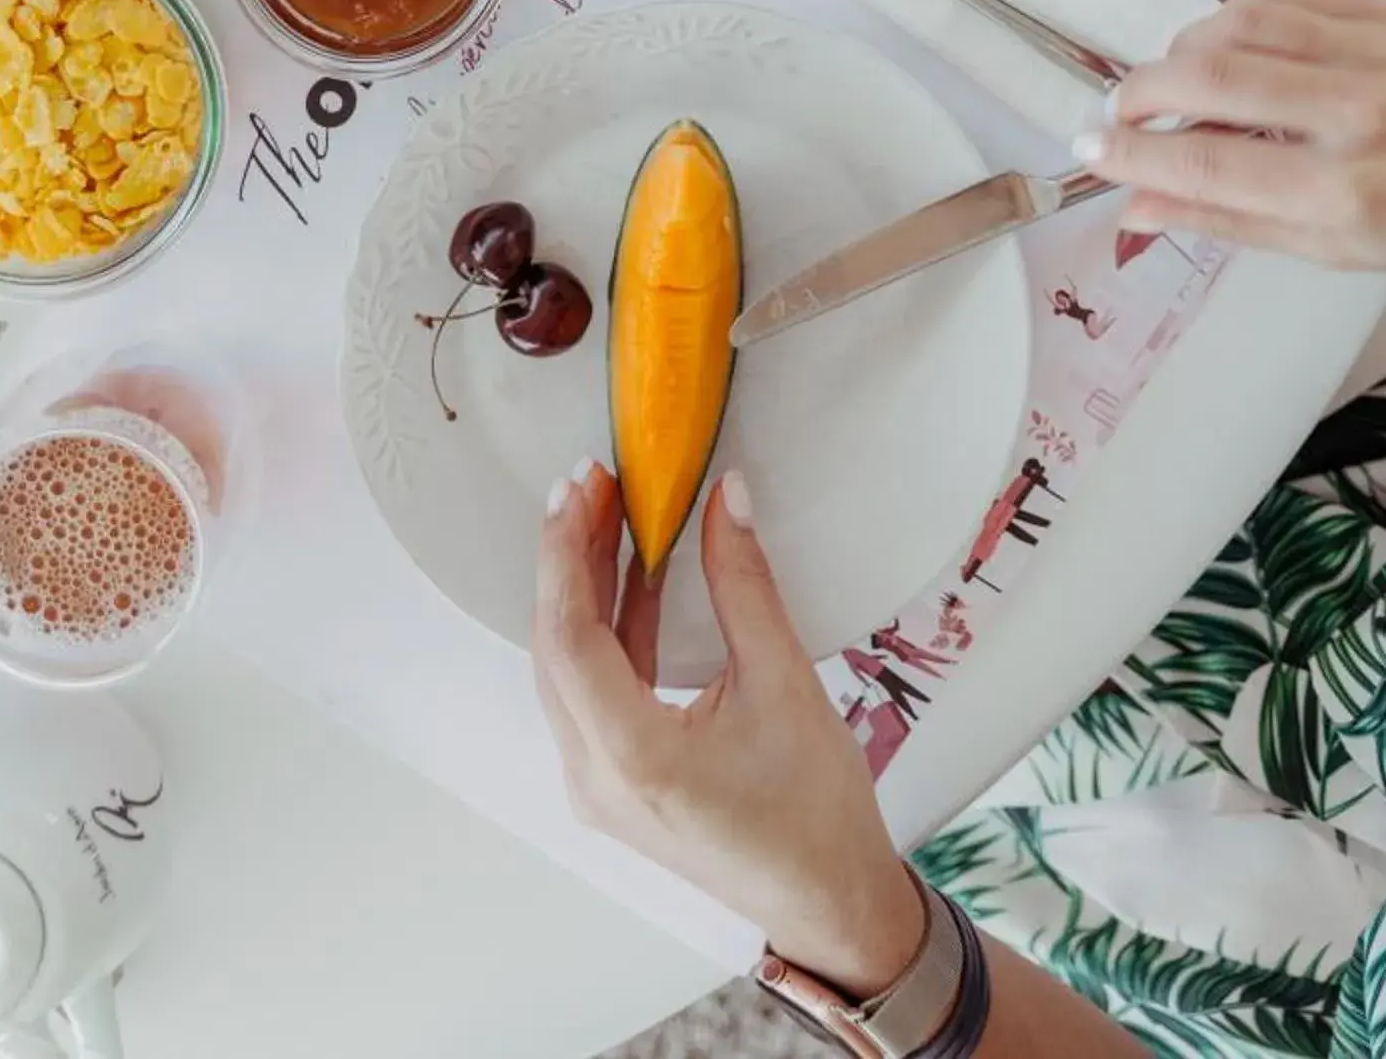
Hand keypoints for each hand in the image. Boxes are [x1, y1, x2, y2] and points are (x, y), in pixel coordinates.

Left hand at [533, 462, 925, 994]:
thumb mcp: (785, 682)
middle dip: (569, 559)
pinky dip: (608, 631)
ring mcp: (599, 788)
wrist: (828, 901)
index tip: (579, 486)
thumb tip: (726, 496)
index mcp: (633, 757)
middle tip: (593, 484)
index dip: (566, 552)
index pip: (570, 636)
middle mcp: (596, 779)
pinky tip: (633, 578)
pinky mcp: (616, 786)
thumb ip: (744, 583)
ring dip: (584, 591)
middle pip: (557, 649)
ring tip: (606, 515)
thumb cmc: (814, 809)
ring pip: (568, 670)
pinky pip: (592, 694)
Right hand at [1075, 0, 1385, 274]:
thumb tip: (1140, 206)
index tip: (1093, 151)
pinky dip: (1239, 19)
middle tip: (1121, 111)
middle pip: (1208, 80)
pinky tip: (1231, 45)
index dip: (1134, 157)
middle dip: (1142, 92)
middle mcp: (1352, 115)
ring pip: (1238, 24)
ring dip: (1186, 49)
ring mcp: (1371, 52)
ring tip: (1175, 80)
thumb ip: (1232, 221)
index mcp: (1342, 194)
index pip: (1205, 166)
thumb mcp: (1338, 252)